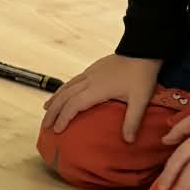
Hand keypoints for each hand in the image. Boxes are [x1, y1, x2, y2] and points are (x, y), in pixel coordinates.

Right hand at [43, 54, 162, 140]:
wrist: (143, 48)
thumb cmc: (142, 74)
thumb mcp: (140, 99)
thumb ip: (132, 120)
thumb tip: (128, 141)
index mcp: (97, 89)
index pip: (73, 105)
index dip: (63, 118)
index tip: (57, 130)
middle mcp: (89, 80)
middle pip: (64, 97)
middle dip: (53, 112)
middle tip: (45, 125)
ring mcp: (89, 73)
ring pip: (66, 87)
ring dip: (54, 99)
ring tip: (46, 109)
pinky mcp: (93, 68)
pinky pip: (72, 81)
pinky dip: (63, 89)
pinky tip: (62, 93)